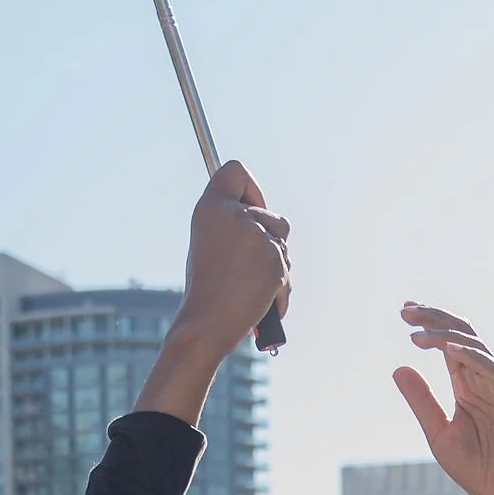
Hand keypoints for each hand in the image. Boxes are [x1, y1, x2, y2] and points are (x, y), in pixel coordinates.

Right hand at [175, 159, 289, 359]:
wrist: (207, 323)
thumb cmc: (207, 289)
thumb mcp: (209, 243)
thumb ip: (232, 223)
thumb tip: (261, 218)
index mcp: (210, 207)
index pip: (235, 171)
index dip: (249, 189)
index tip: (249, 208)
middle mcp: (233, 214)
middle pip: (271, 214)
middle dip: (269, 239)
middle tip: (248, 265)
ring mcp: (256, 235)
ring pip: (282, 241)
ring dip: (276, 262)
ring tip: (251, 285)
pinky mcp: (274, 258)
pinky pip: (286, 269)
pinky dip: (279, 289)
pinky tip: (260, 301)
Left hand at [392, 306, 493, 494]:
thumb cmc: (476, 469)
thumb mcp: (439, 433)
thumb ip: (421, 401)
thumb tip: (398, 368)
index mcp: (468, 384)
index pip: (449, 343)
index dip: (428, 325)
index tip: (404, 314)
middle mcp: (487, 378)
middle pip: (462, 335)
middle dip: (434, 319)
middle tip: (406, 311)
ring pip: (476, 347)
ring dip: (446, 335)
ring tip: (417, 334)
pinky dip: (473, 357)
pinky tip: (448, 349)